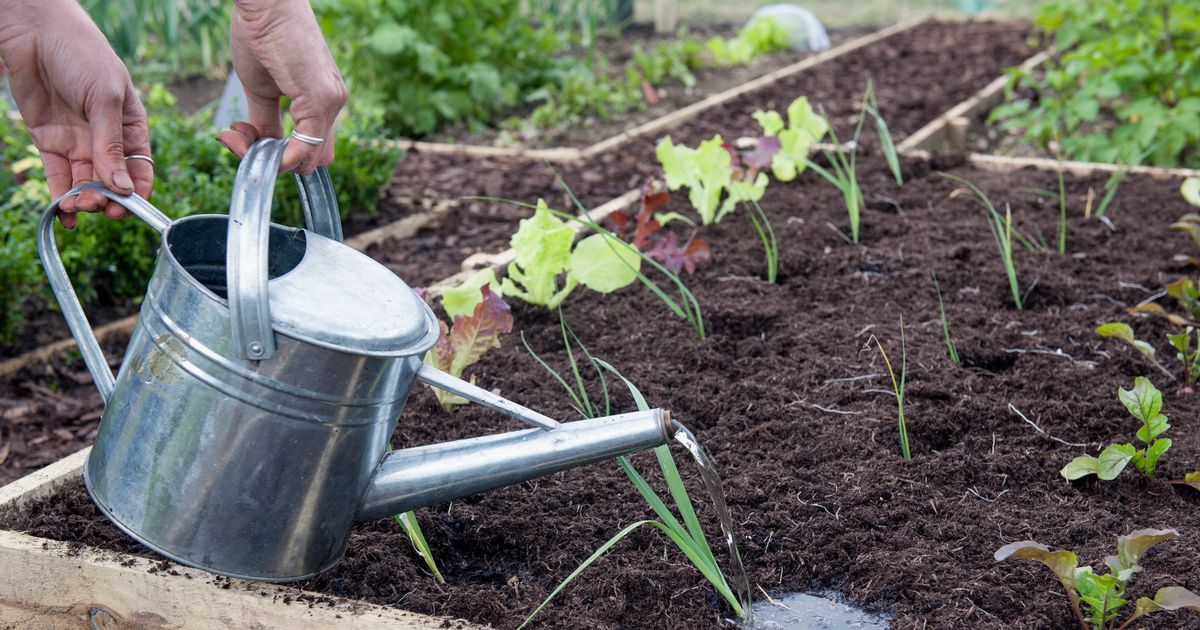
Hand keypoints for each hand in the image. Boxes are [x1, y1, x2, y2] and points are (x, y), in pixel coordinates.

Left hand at [0, 0, 152, 227]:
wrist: (36, 32)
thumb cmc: (82, 55)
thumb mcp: (104, 99)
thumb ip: (111, 145)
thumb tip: (122, 188)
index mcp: (131, 127)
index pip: (140, 169)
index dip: (136, 192)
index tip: (126, 208)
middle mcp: (106, 139)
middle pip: (111, 181)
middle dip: (106, 198)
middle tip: (95, 204)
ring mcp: (78, 141)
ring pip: (84, 183)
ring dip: (83, 200)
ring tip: (76, 207)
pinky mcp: (49, 142)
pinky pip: (57, 176)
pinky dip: (60, 195)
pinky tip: (62, 212)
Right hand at [217, 0, 346, 173]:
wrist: (262, 2)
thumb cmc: (261, 35)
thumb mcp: (262, 88)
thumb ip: (266, 121)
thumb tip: (261, 149)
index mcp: (322, 100)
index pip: (309, 148)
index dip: (278, 155)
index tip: (239, 135)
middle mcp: (334, 103)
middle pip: (312, 160)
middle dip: (275, 162)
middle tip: (239, 138)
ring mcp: (331, 102)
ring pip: (309, 160)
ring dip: (270, 159)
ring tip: (237, 133)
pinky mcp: (322, 100)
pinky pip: (305, 149)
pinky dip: (279, 157)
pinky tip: (249, 139)